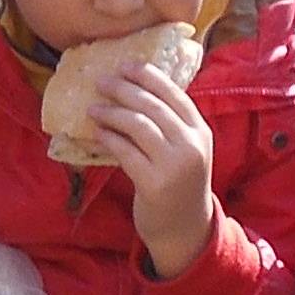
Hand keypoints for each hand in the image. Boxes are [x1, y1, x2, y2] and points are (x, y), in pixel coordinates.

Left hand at [78, 60, 221, 279]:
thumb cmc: (180, 184)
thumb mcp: (186, 151)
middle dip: (124, 89)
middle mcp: (191, 145)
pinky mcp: (154, 184)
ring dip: (112, 112)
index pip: (174, 93)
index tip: (125, 65)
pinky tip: (97, 132)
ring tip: (93, 107)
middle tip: (101, 81)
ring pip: (138, 125)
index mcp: (200, 131)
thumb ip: (171, 125)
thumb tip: (134, 90)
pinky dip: (109, 138)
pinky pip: (125, 152)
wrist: (185, 230)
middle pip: (152, 105)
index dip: (148, 76)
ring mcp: (174, 165)